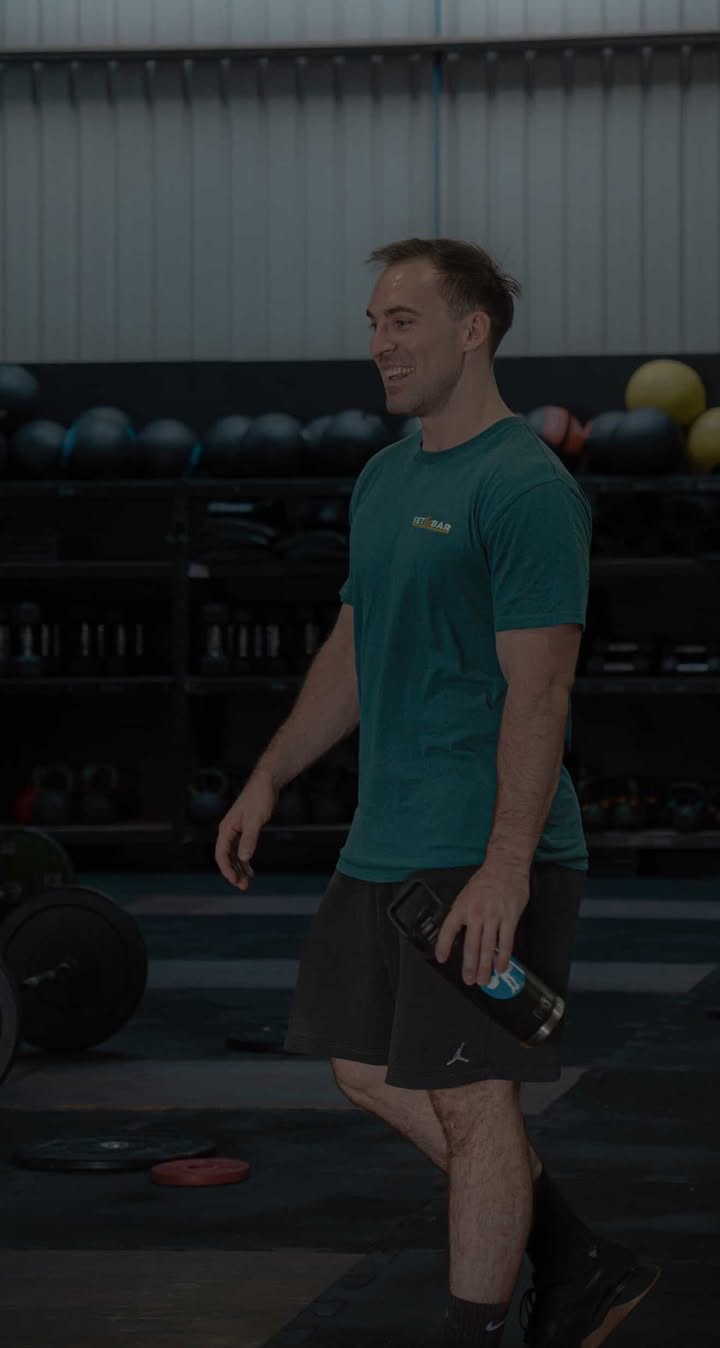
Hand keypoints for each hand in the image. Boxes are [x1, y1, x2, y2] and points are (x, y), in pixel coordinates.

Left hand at [434, 863, 529, 986]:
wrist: (505, 866)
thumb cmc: (486, 880)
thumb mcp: (466, 894)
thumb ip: (463, 913)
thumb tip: (458, 932)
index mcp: (462, 906)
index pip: (449, 929)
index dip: (444, 945)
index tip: (442, 958)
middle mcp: (476, 913)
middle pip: (471, 945)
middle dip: (469, 966)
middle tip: (468, 979)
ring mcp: (494, 917)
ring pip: (488, 948)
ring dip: (485, 967)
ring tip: (483, 980)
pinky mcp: (510, 918)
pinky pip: (506, 942)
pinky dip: (503, 957)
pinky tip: (501, 967)